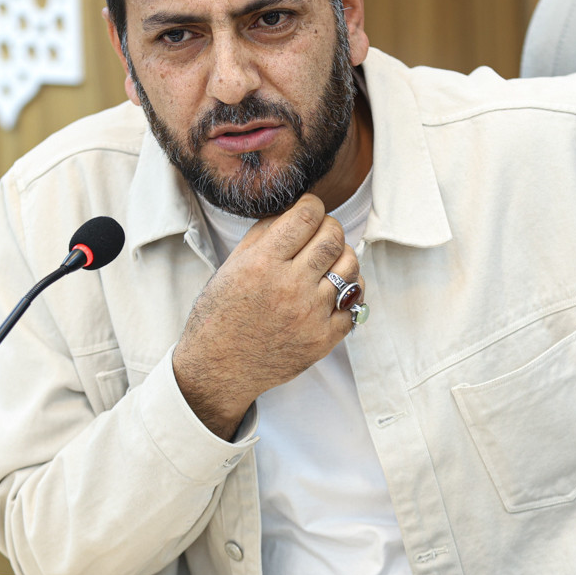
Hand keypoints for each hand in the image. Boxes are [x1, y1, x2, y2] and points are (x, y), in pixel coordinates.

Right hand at [172, 194, 361, 438]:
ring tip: (329, 261)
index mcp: (263, 264)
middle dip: (330, 227)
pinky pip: (355, 303)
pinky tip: (335, 289)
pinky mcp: (324, 338)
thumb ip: (264, 234)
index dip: (313, 206)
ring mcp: (310, 314)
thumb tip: (295, 210)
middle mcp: (290, 287)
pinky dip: (351, 290)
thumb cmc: (220, 315)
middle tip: (322, 233)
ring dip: (343, 256)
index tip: (311, 209)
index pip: (306, 217)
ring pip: (350, 267)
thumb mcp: (231, 266)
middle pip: (333, 237)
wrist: (219, 368)